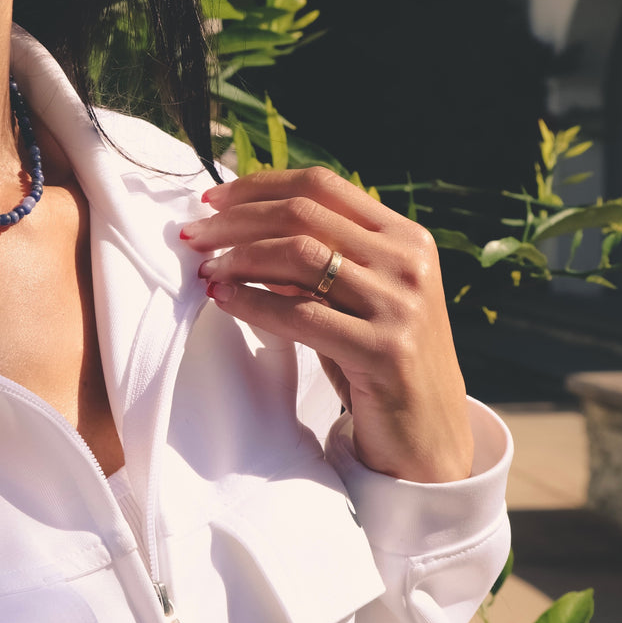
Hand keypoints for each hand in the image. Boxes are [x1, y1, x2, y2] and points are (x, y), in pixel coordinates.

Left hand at [181, 167, 472, 482]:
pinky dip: (252, 303)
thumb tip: (241, 230)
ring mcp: (402, 306)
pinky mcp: (385, 352)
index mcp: (406, 237)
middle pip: (303, 214)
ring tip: (206, 271)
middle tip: (193, 235)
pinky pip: (301, 315)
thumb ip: (317, 262)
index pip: (321, 185)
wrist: (428, 437)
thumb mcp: (355, 299)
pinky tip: (223, 300)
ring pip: (299, 256)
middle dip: (236, 220)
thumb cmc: (377, 362)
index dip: (259, 186)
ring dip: (239, 258)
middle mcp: (409, 263)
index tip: (212, 199)